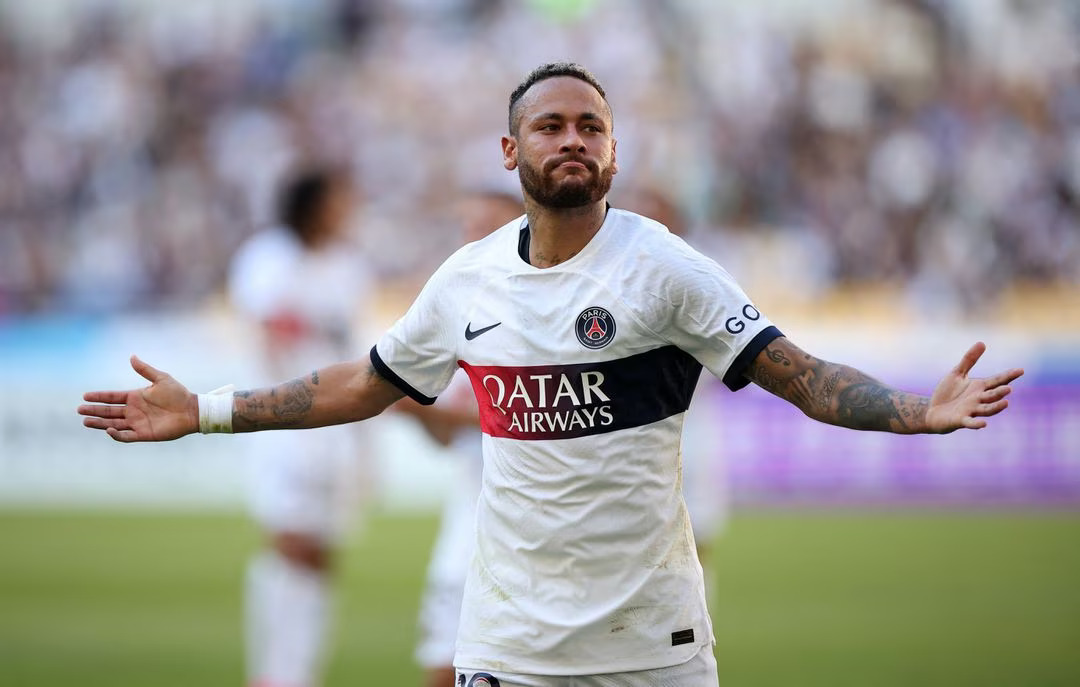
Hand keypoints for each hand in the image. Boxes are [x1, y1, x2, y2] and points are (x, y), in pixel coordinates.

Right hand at [78, 355, 198, 441]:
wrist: (192, 410)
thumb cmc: (178, 394)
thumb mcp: (161, 378)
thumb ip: (145, 370)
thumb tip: (132, 356)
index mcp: (135, 397)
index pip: (112, 397)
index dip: (99, 397)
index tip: (85, 396)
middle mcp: (134, 411)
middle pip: (109, 411)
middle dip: (94, 411)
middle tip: (80, 410)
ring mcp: (138, 423)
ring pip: (113, 424)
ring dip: (100, 423)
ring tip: (86, 421)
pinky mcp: (144, 434)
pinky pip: (126, 436)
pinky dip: (117, 434)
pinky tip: (108, 430)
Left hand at [926, 342, 1024, 432]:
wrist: (932, 410)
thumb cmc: (947, 393)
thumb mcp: (957, 373)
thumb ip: (969, 360)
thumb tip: (982, 342)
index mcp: (980, 387)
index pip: (997, 380)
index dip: (1009, 376)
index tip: (1021, 370)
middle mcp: (979, 399)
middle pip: (993, 395)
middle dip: (1000, 392)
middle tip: (1008, 388)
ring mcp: (971, 410)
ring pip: (987, 409)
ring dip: (995, 407)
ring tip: (1005, 402)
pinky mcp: (961, 420)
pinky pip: (970, 422)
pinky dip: (976, 424)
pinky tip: (983, 424)